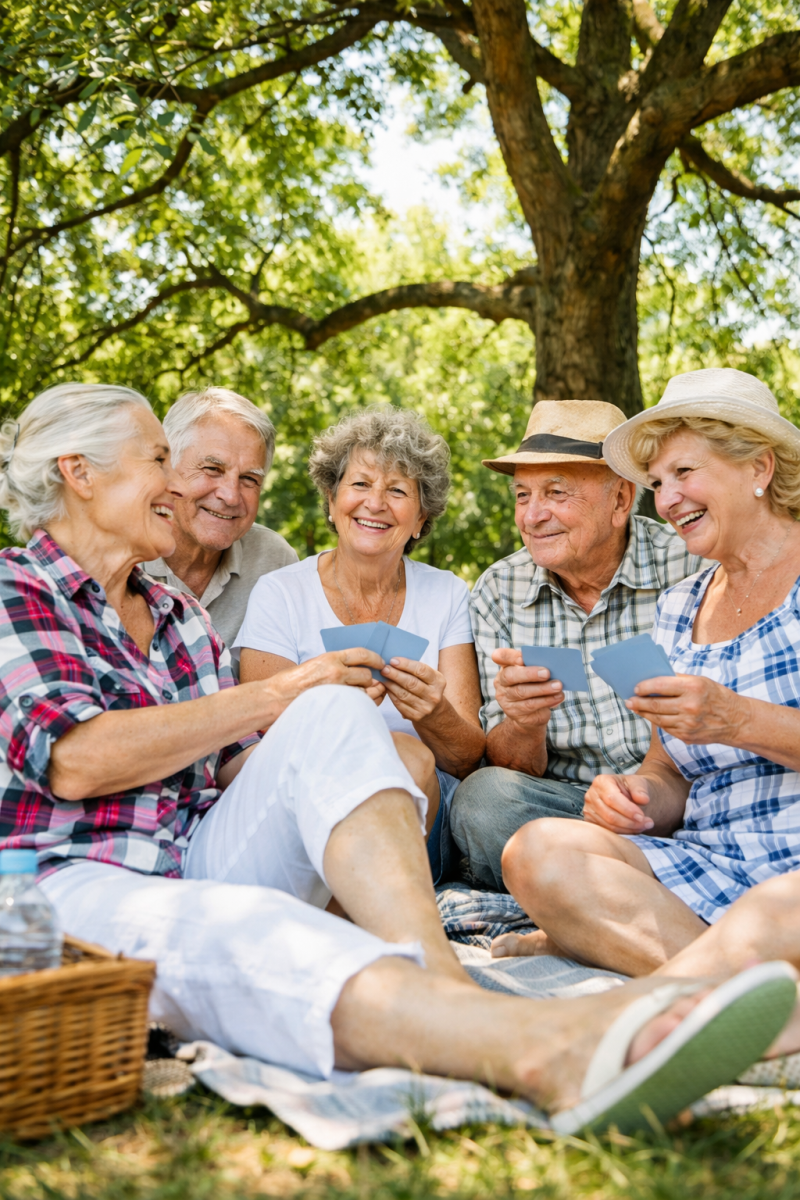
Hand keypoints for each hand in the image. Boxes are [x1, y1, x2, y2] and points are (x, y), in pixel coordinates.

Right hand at [261, 648, 382, 711]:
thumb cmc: (292, 681)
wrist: (276, 697)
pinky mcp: (335, 705)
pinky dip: (362, 706)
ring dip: (368, 695)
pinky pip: (357, 706)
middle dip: (371, 680)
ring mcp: (336, 690)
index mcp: (330, 658)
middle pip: (366, 675)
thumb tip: (356, 668)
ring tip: (366, 696)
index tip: (380, 663)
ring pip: (365, 693)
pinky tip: (359, 706)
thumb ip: (335, 664)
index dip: (375, 658)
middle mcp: (336, 672)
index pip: (362, 654)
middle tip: (372, 684)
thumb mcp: (315, 663)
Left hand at [380, 657, 445, 722]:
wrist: (435, 712)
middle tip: (384, 668)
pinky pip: (400, 704)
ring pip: (404, 694)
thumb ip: (416, 669)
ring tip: (383, 677)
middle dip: (395, 674)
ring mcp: (425, 707)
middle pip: (411, 683)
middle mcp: (433, 695)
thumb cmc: (428, 689)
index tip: (393, 660)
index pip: (421, 670)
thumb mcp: (430, 678)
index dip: (406, 664)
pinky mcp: (416, 716)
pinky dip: (391, 695)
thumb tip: (395, 661)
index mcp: (438, 682)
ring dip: (391, 684)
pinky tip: (386, 688)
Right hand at [492, 647, 563, 730]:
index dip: (510, 656)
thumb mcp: (534, 675)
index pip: (501, 656)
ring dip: (542, 688)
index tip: (522, 658)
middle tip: (547, 673)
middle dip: (529, 674)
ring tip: (558, 686)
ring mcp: (506, 699)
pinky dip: (547, 700)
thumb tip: (553, 666)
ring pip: (522, 692)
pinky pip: (531, 705)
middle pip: (510, 676)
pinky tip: (558, 696)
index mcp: (505, 667)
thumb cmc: (533, 686)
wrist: (529, 714)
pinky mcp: (514, 713)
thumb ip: (537, 667)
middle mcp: (502, 683)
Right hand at [583, 773, 653, 833]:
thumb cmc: (632, 788)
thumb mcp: (638, 783)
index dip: (628, 810)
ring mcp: (589, 810)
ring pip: (609, 826)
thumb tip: (643, 799)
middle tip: (647, 824)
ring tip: (643, 826)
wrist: (628, 795)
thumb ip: (640, 789)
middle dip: (630, 822)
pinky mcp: (591, 822)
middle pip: (610, 815)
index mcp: (601, 781)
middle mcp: (591, 795)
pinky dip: (623, 833)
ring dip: (628, 829)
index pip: (612, 798)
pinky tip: (633, 829)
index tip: (642, 816)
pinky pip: (607, 833)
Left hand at [626, 674, 747, 744]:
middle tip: (628, 701)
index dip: (644, 687)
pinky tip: (651, 716)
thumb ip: (678, 680)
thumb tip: (653, 678)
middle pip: (656, 705)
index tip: (635, 688)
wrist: (736, 720)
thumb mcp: (700, 681)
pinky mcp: (687, 736)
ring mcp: (688, 724)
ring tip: (635, 708)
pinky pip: (666, 728)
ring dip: (644, 713)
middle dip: (638, 702)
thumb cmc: (716, 696)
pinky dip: (657, 722)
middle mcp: (689, 706)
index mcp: (693, 687)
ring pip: (658, 719)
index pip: (661, 686)